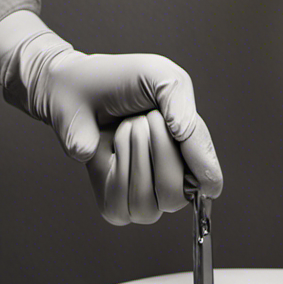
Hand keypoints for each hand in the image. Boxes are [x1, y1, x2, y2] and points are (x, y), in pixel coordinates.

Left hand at [0, 16, 221, 223]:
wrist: (75, 86)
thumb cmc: (120, 82)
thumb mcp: (160, 77)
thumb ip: (181, 103)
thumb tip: (184, 134)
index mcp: (188, 155)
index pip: (206, 178)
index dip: (205, 174)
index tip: (207, 181)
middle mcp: (168, 183)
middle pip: (177, 194)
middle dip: (161, 149)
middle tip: (145, 118)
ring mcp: (142, 200)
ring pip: (150, 202)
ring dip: (136, 154)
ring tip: (127, 128)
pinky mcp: (114, 207)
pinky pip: (122, 201)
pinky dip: (117, 167)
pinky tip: (111, 146)